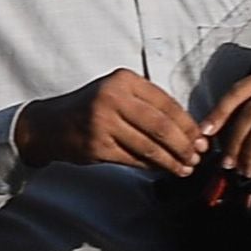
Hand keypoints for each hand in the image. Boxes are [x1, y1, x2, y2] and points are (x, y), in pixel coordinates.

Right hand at [15, 69, 201, 176]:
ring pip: (149, 146)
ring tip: (185, 167)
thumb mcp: (117, 93)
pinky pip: (133, 159)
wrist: (49, 125)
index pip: (167, 104)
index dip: (188, 124)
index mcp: (123, 80)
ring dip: (171, 160)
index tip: (201, 138)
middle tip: (197, 156)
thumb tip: (188, 131)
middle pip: (161, 126)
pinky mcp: (96, 146)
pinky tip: (163, 169)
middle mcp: (112, 98)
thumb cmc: (89, 109)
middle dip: (184, 145)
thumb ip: (148, 105)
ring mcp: (102, 123)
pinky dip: (152, 166)